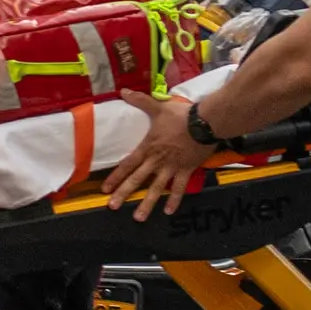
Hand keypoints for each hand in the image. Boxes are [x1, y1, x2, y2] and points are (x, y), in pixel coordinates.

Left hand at [98, 92, 206, 219]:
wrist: (206, 123)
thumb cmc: (181, 115)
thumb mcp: (158, 107)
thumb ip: (140, 101)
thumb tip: (124, 91)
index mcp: (148, 148)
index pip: (128, 164)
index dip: (115, 177)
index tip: (104, 189)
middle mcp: (157, 161)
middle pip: (137, 180)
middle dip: (124, 193)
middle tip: (112, 207)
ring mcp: (172, 168)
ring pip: (156, 189)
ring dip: (147, 204)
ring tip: (138, 217)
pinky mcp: (186, 170)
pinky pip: (179, 188)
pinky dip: (174, 200)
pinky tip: (169, 211)